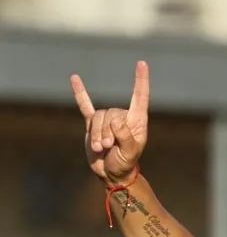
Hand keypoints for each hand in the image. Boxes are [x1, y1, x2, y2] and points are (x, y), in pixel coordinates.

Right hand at [70, 61, 149, 184]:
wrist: (111, 173)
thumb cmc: (125, 163)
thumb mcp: (129, 152)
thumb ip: (125, 136)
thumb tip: (116, 120)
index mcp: (136, 121)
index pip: (140, 96)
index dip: (141, 80)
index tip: (141, 63)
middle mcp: (122, 117)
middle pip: (110, 113)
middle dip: (105, 131)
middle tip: (108, 147)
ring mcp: (107, 119)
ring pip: (97, 117)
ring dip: (95, 134)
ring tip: (100, 147)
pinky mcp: (92, 123)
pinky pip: (85, 105)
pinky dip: (80, 93)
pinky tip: (74, 78)